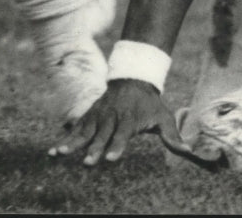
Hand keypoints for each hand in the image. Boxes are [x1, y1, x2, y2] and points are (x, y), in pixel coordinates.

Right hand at [49, 79, 188, 165]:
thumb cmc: (150, 104)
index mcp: (130, 119)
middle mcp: (112, 117)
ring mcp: (99, 116)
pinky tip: (53, 152)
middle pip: (102, 135)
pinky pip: (76, 129)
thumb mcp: (163, 117)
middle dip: (95, 149)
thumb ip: (172, 136)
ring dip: (72, 144)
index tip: (111, 159)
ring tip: (59, 154)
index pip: (123, 134)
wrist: (133, 79)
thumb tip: (188, 152)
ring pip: (85, 131)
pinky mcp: (89, 116)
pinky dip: (65, 139)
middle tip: (88, 163)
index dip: (118, 146)